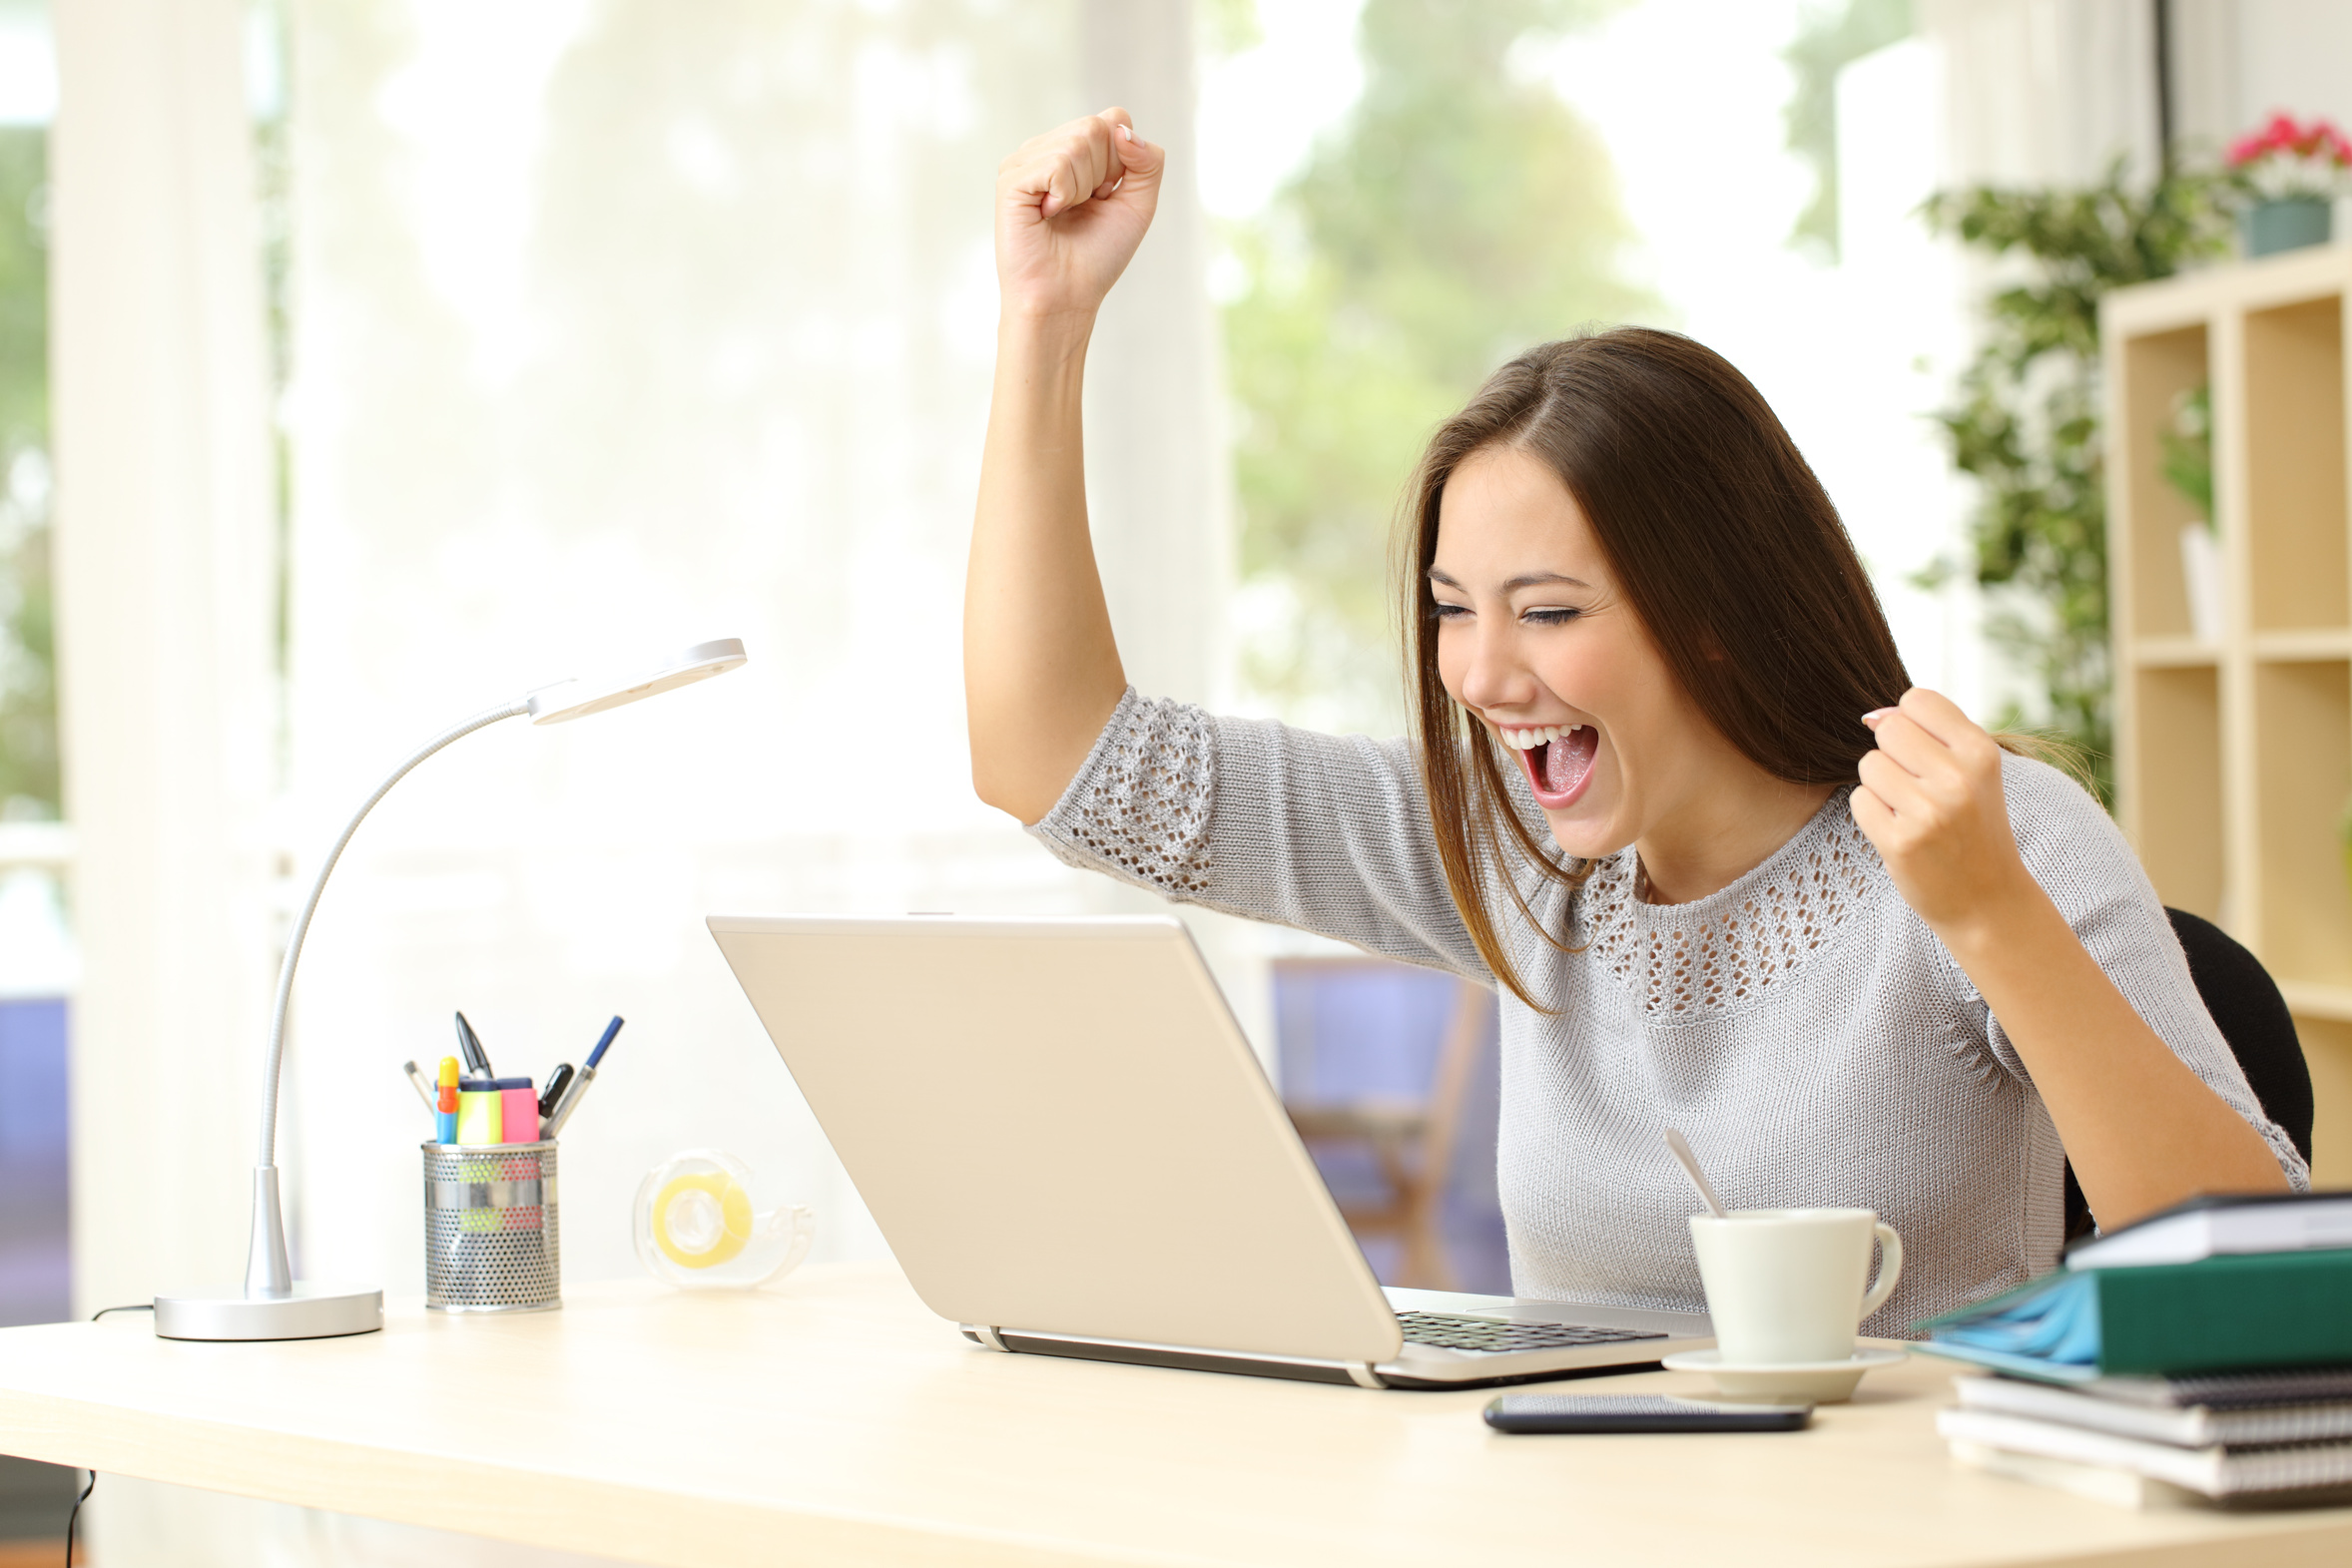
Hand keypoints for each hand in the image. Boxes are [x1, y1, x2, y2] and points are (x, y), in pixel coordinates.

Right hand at [995, 110, 1163, 324]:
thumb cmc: (1097, 254)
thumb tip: (1123, 131)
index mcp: (1074, 149)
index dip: (1121, 162)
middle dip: (1103, 175)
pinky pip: (1056, 164)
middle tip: (1083, 208)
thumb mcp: (1139, 203)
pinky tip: (1047, 214)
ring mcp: (1025, 160)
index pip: (1113, 119)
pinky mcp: (1011, 178)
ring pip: (1078, 141)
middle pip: (1096, 127)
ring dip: (1083, 188)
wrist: (1067, 295)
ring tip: (1063, 213)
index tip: (1106, 197)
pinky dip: (1064, 195)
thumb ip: (1148, 161)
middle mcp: (1047, 148)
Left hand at [1851, 689, 2034, 941]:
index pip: (1917, 699)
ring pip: (1869, 765)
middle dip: (1893, 755)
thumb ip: (1931, 734)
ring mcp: (1929, 811)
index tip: (1926, 754)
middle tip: (1918, 789)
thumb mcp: (1972, 773)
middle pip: (1888, 730)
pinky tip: (1901, 833)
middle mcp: (1958, 778)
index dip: (1910, 723)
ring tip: (1912, 812)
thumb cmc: (1972, 828)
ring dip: (1881, 787)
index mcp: (1981, 752)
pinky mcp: (1900, 841)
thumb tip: (1872, 715)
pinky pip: (1860, 801)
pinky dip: (1872, 815)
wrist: (1987, 900)